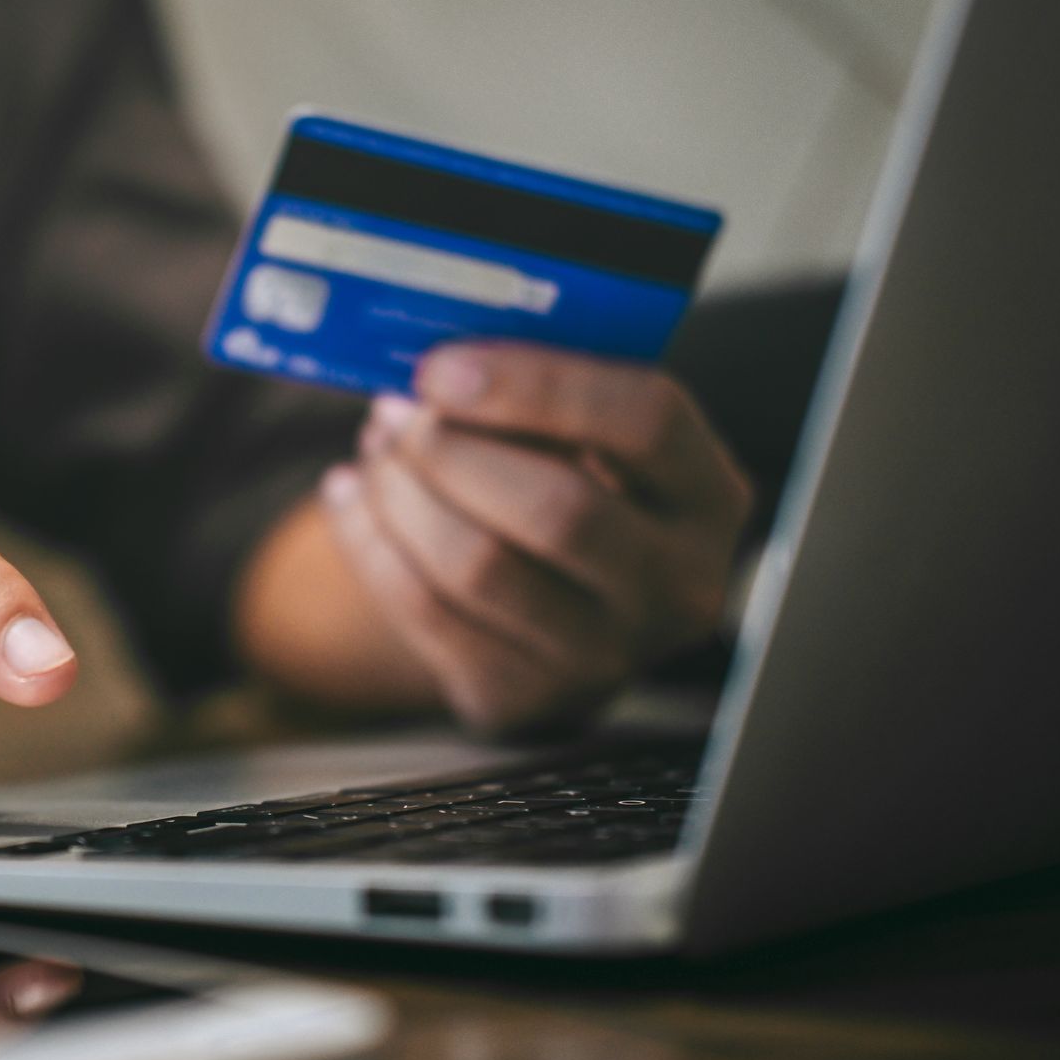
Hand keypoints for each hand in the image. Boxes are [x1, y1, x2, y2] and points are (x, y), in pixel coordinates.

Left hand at [320, 342, 751, 732]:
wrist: (554, 610)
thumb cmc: (568, 486)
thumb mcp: (589, 439)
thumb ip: (541, 396)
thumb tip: (437, 363)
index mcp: (709, 498)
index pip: (648, 423)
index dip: (537, 386)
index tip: (443, 366)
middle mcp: (677, 588)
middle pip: (558, 510)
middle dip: (453, 449)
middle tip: (397, 410)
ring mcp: (602, 657)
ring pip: (478, 567)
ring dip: (402, 494)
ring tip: (377, 448)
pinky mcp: (519, 696)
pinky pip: (424, 612)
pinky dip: (369, 541)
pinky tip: (351, 495)